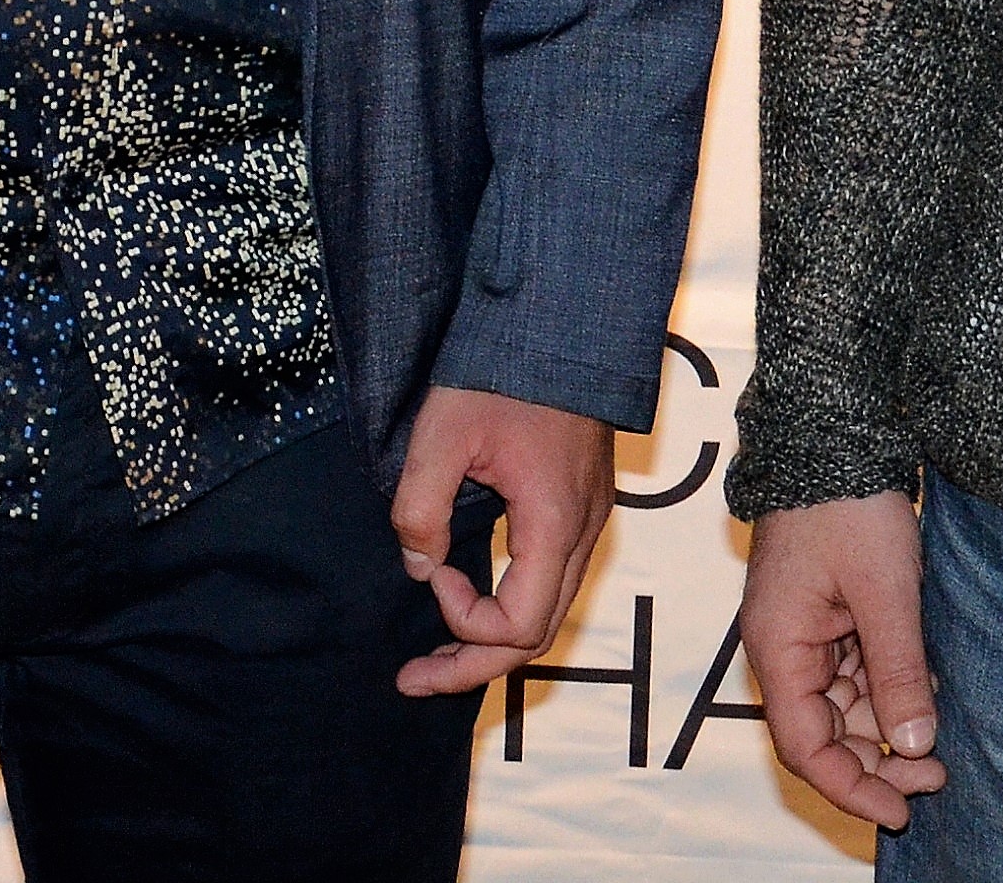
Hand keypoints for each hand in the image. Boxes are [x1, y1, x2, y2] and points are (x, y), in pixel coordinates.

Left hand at [388, 387, 616, 697]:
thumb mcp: (442, 434)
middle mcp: (583, 533)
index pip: (518, 626)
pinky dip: (512, 608)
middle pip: (538, 635)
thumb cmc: (502, 371)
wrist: (559, 323)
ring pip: (549, 612)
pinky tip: (473, 598)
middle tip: (412, 679)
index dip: (464, 620)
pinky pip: (553, 581)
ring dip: (493, 641)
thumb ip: (421, 508)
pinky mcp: (582, 507)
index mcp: (555, 524)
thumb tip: (419, 566)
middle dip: (473, 665)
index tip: (432, 571)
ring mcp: (590, 521)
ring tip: (436, 655)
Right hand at [737, 490, 950, 832]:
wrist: (836, 433)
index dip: (850, 787)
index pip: (805, 745)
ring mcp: (806, 631)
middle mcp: (784, 647)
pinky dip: (887, 691)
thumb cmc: (849, 503)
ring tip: (939, 746)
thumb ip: (899, 671)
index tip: (901, 810)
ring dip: (885, 729)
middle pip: (822, 732)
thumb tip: (914, 746)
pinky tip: (924, 695)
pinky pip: (854, 672)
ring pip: (842, 706)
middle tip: (937, 778)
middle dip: (875, 763)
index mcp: (779, 646)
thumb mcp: (885, 592)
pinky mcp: (829, 614)